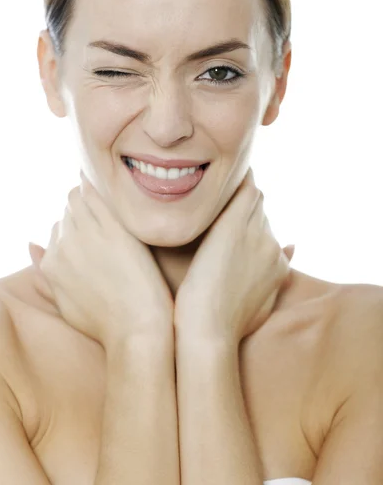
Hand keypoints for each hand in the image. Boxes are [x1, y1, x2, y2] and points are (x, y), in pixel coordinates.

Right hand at [28, 172, 173, 346]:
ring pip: (78, 200)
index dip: (73, 228)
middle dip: (80, 211)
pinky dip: (96, 188)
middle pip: (67, 214)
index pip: (55, 230)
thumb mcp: (64, 303)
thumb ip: (45, 276)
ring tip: (104, 198)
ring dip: (87, 195)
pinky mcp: (112, 229)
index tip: (90, 229)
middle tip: (101, 213)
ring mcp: (88, 235)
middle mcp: (64, 246)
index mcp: (51, 264)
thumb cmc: (105, 322)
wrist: (135, 328)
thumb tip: (31, 246)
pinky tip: (106, 186)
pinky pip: (97, 197)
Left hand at [175, 168, 294, 343]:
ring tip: (217, 184)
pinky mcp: (237, 223)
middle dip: (244, 207)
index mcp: (277, 266)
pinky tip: (224, 169)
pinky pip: (244, 190)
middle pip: (261, 213)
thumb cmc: (225, 325)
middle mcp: (272, 245)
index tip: (235, 223)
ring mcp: (257, 233)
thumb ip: (273, 281)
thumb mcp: (260, 305)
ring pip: (253, 198)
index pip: (269, 232)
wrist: (210, 331)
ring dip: (238, 192)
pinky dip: (238, 178)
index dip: (253, 225)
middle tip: (219, 201)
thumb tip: (292, 249)